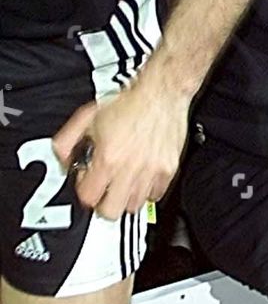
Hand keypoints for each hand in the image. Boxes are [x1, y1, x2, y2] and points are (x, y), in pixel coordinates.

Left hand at [52, 79, 189, 219]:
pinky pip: (157, 194)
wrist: (162, 91)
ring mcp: (151, 170)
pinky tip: (142, 176)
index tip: (89, 180)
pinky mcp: (169, 168)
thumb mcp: (88, 116)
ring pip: (134, 205)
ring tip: (123, 181)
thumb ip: (67, 141)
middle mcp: (130, 168)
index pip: (88, 197)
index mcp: (108, 158)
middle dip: (103, 204)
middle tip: (104, 190)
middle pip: (111, 212)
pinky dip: (148, 190)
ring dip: (125, 196)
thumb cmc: (131, 101)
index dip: (85, 190)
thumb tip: (62, 159)